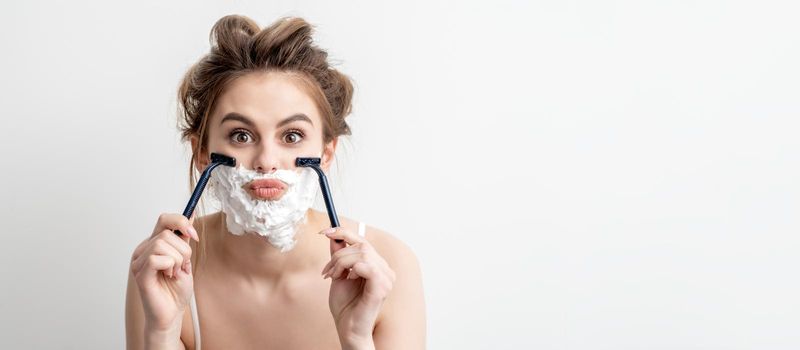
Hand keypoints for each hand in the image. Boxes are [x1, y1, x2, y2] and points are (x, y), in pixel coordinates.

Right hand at [130, 213, 198, 332]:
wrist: (172, 313)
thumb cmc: (176, 290)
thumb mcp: (185, 259)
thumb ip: (184, 239)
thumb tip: (189, 216)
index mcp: (153, 244)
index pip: (164, 219)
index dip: (181, 222)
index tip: (194, 235)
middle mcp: (143, 250)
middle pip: (166, 233)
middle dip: (184, 250)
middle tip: (184, 266)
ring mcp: (139, 262)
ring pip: (161, 244)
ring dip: (178, 259)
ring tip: (176, 272)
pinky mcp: (140, 274)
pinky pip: (155, 258)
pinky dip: (170, 266)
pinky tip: (169, 276)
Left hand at [319, 227, 395, 345]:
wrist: (347, 328)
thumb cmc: (346, 306)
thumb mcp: (338, 274)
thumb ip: (338, 256)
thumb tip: (334, 236)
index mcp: (376, 266)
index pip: (363, 241)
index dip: (344, 232)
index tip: (325, 231)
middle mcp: (385, 270)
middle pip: (362, 246)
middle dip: (339, 255)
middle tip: (327, 271)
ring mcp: (386, 278)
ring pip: (363, 254)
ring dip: (341, 262)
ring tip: (333, 276)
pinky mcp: (382, 288)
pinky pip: (367, 266)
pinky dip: (352, 269)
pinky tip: (347, 278)